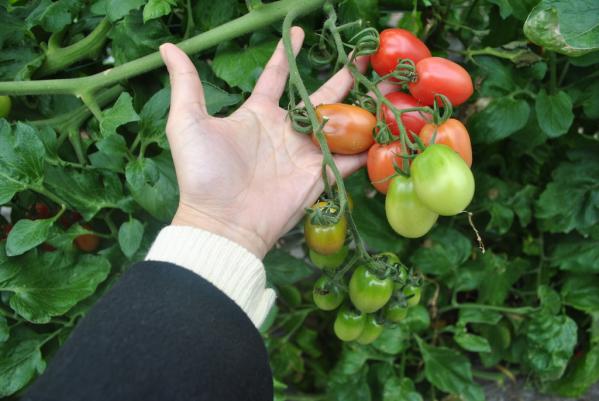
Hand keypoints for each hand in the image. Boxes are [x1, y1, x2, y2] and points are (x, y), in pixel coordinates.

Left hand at [160, 27, 367, 258]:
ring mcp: (304, 152)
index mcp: (258, 113)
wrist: (222, 222)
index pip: (276, 76)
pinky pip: (349, 157)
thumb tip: (168, 47)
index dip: (287, 54)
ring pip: (340, 122)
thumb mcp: (187, 122)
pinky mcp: (319, 174)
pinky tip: (388, 128)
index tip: (300, 31)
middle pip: (320, 95)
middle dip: (342, 75)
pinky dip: (368, 146)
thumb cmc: (202, 172)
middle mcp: (285, 130)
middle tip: (363, 55)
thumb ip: (186, 84)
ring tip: (385, 85)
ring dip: (362, 105)